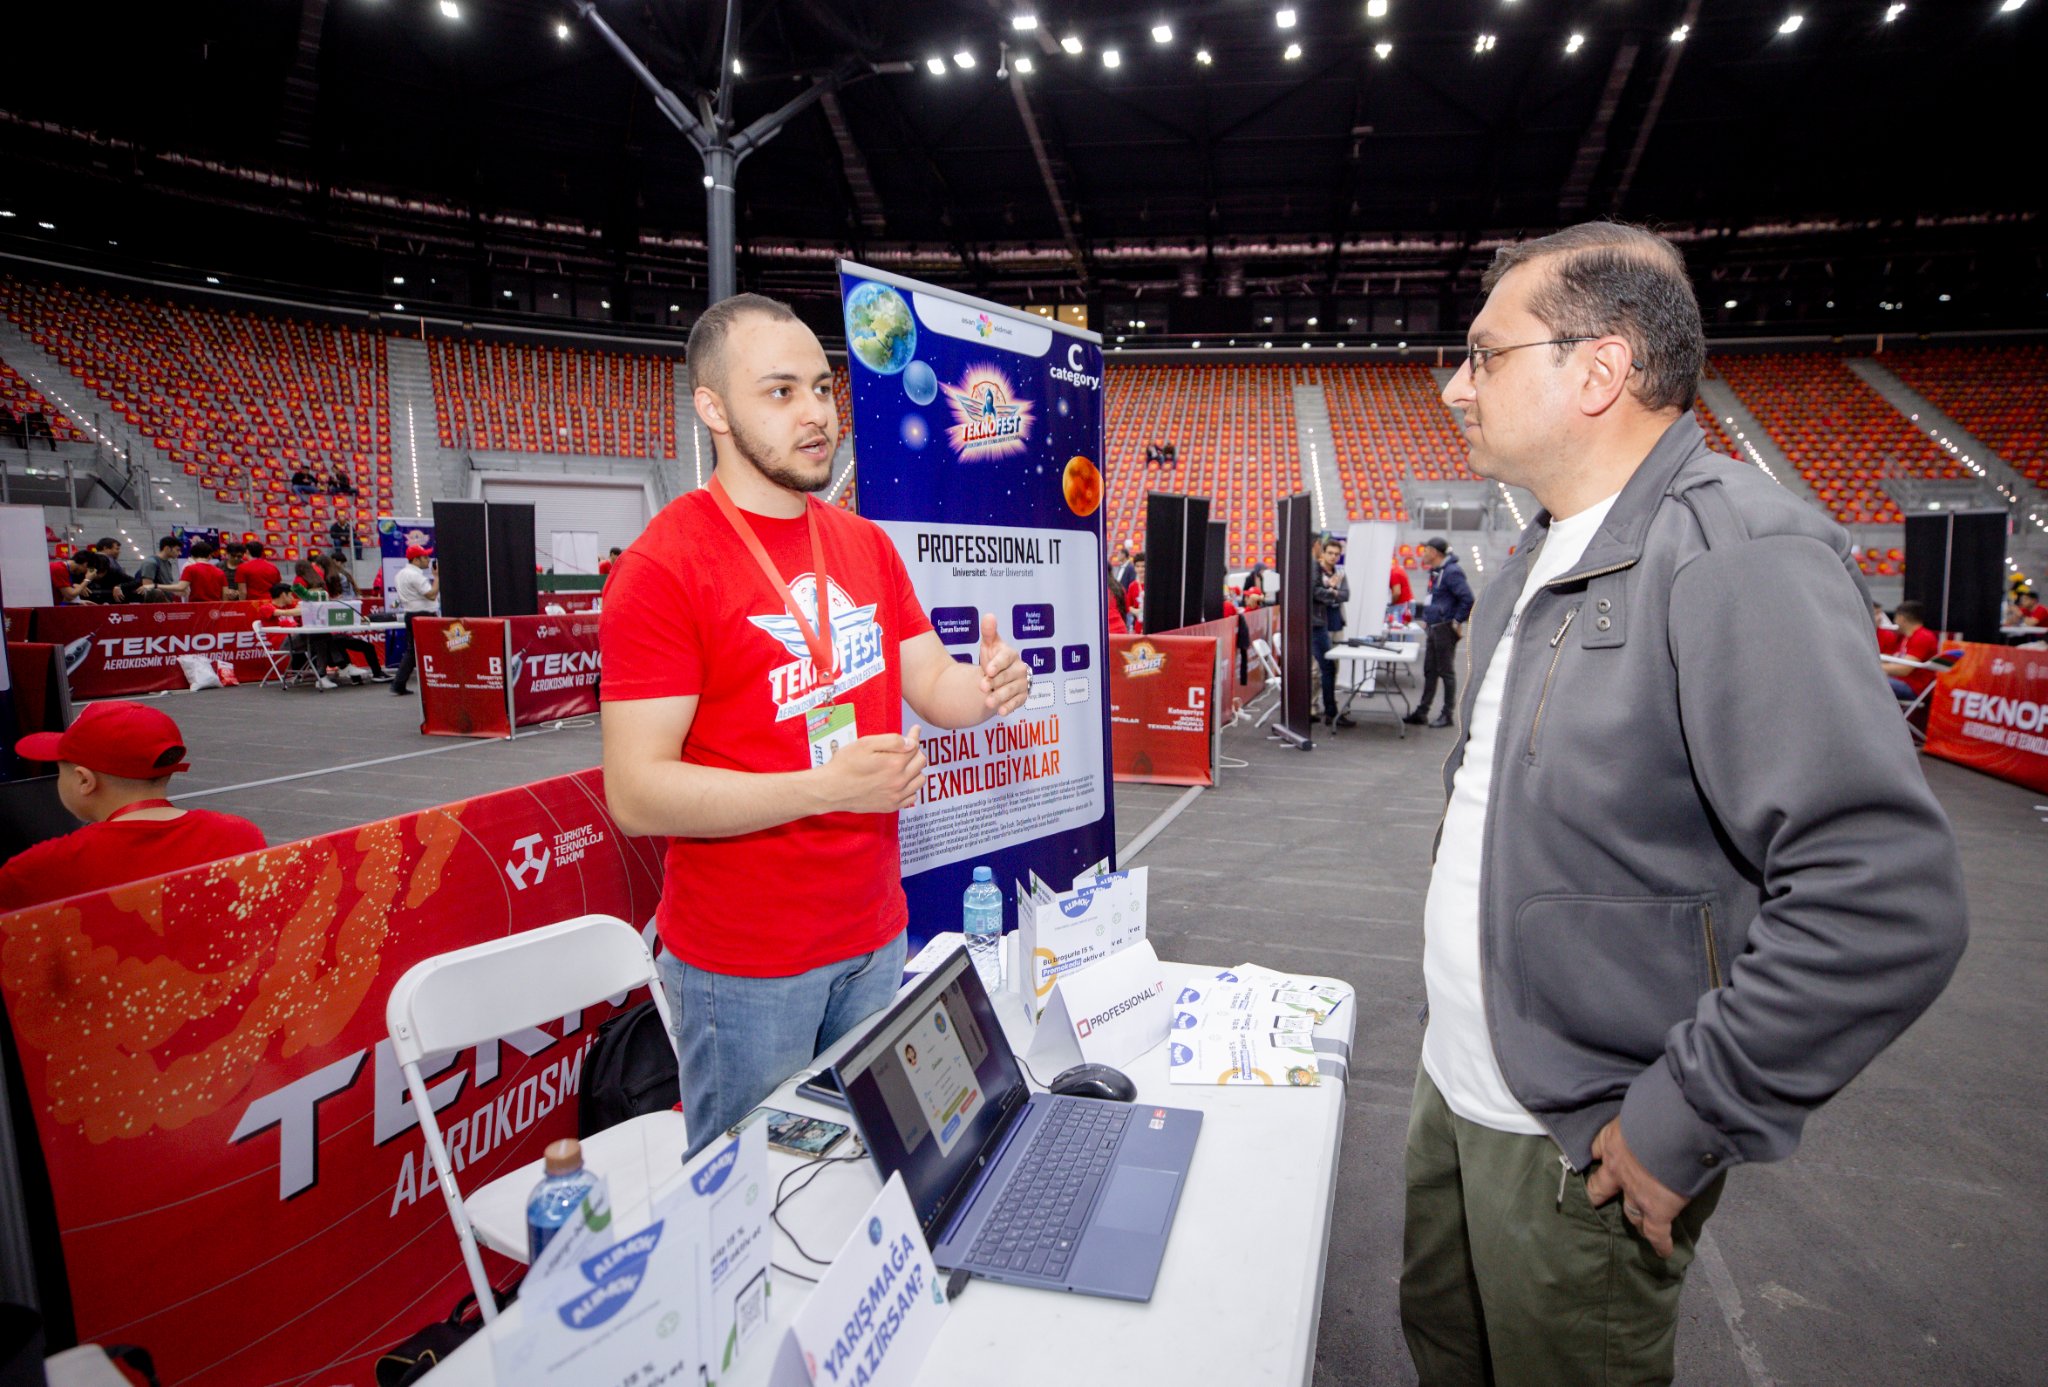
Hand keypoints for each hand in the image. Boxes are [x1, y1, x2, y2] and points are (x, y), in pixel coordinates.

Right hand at [819, 727, 926, 813]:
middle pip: (921, 762)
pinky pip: (912, 797)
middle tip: (906, 747)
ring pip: (920, 780)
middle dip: (915, 751)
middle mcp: (899, 781)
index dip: (914, 736)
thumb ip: (892, 741)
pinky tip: (901, 781)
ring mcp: (896, 796)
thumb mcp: (865, 744)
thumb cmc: (845, 764)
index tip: (914, 729)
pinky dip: (911, 788)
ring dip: (915, 770)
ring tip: (904, 764)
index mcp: (895, 764)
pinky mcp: (891, 806)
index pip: (915, 747)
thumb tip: (911, 742)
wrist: (830, 789)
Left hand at [978, 613, 1030, 716]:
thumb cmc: (993, 658)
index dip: (997, 664)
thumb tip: (989, 616)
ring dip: (1000, 697)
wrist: (998, 676)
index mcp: (1011, 654)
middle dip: (995, 682)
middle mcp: (1019, 668)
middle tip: (982, 687)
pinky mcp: (1023, 696)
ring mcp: (1022, 683)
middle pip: (1007, 676)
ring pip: (1011, 690)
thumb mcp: (990, 644)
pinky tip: (1001, 711)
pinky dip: (1009, 707)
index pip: (1005, 658)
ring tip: (988, 702)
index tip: (987, 670)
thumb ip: (989, 632)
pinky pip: (1017, 702)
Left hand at [1584, 1118, 1689, 1257]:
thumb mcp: (1640, 1107)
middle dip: (1600, 1195)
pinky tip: (1663, 1252)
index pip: (1594, 1151)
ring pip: (1631, 1212)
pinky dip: (1660, 1243)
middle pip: (1602, 1188)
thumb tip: (1652, 1110)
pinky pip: (1656, 1232)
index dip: (1595, 1158)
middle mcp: (1617, 1169)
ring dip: (1634, 1218)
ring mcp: (1636, 1192)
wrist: (1678, 1126)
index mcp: (1611, 1141)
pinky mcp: (1657, 1208)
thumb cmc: (1660, 1107)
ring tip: (1637, 1225)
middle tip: (1601, 1202)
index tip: (1594, 1162)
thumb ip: (1640, 1118)